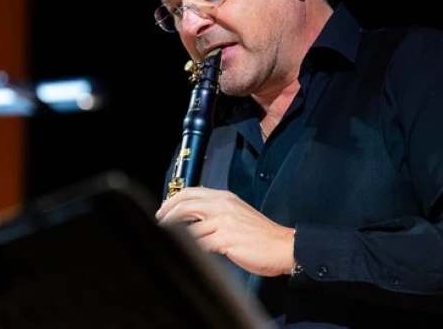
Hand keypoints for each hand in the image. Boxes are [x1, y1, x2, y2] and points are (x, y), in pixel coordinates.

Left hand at [156, 187, 294, 276]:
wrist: (283, 246)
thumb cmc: (262, 235)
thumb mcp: (238, 214)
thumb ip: (217, 212)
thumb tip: (192, 219)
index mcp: (225, 198)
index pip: (192, 192)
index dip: (173, 201)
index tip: (163, 210)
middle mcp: (223, 206)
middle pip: (185, 204)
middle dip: (167, 214)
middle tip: (159, 224)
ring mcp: (224, 222)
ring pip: (188, 226)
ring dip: (174, 234)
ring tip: (167, 240)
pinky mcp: (225, 239)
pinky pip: (199, 243)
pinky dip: (189, 247)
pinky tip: (185, 251)